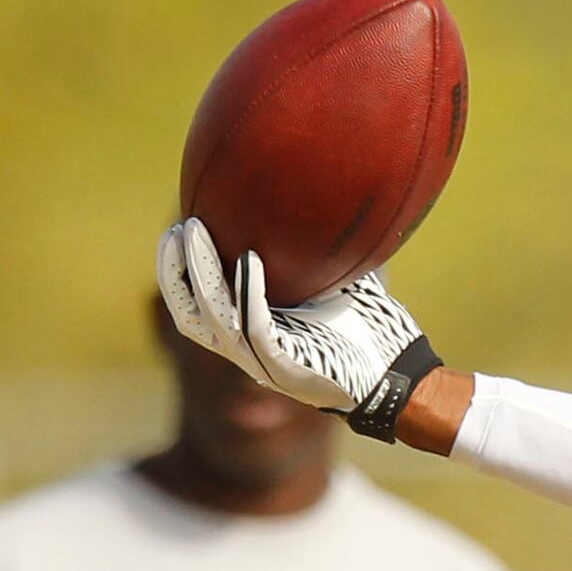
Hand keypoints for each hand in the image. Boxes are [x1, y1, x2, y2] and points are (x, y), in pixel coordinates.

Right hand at [156, 218, 437, 431]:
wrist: (397, 373)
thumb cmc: (366, 327)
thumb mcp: (330, 282)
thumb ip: (311, 253)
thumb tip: (317, 197)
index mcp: (250, 331)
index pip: (195, 304)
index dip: (176, 270)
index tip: (178, 227)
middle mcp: (248, 349)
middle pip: (190, 312)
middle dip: (174, 270)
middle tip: (178, 228)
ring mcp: (263, 362)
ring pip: (214, 318)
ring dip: (201, 274)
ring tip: (197, 233)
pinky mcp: (285, 370)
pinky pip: (256, 329)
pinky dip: (249, 293)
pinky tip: (249, 259)